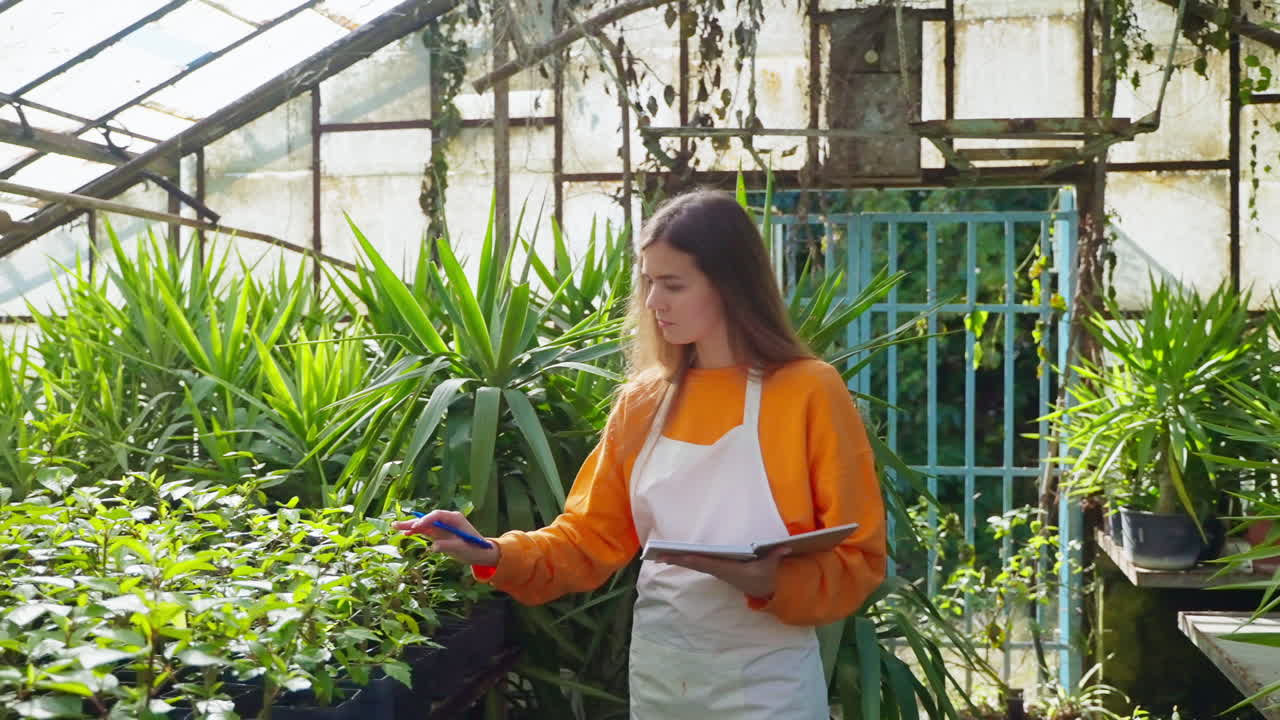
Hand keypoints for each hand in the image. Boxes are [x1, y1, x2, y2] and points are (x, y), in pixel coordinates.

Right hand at [392, 510, 499, 566]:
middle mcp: (447, 520)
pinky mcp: (440, 533)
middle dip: (413, 522)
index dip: (425, 520)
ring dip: (411, 526)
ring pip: (424, 525)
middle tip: (397, 524)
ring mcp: (442, 526)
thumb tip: (433, 546)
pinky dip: (416, 532)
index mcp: (454, 518)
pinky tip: (405, 534)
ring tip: (395, 527)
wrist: (480, 552)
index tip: (417, 527)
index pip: (436, 516)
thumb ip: (447, 546)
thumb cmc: (474, 549)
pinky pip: (426, 531)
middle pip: (427, 519)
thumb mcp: (461, 548)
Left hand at [653, 547, 790, 599]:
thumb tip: (785, 546)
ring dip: (677, 560)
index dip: (693, 560)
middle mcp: (719, 570)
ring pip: (694, 564)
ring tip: (660, 555)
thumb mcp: (770, 567)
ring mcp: (716, 570)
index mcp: (728, 569)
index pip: (708, 563)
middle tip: (658, 556)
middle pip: (695, 564)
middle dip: (677, 560)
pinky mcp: (716, 569)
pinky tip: (674, 557)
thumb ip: (775, 555)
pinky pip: (697, 564)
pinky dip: (685, 560)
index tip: (680, 557)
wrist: (764, 589)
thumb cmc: (764, 576)